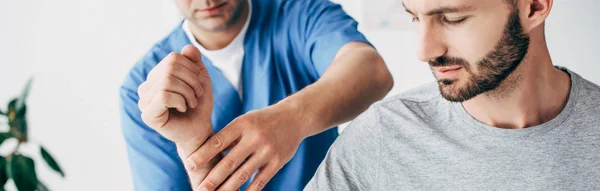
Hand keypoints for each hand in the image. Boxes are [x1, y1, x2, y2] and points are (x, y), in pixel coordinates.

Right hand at [137, 45, 219, 188]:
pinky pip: (164, 95)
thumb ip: (194, 61)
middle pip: (170, 68)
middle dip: (191, 81)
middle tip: (197, 95)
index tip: (199, 85)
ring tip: (191, 103)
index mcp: (156, 76)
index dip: (192, 69)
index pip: (173, 58)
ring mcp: (144, 101)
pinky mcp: (147, 115)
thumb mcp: (200, 78)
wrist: (200, 129)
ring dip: (187, 92)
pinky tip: (183, 108)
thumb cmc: (198, 105)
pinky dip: (180, 100)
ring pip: (167, 81)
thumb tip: (187, 48)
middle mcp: (146, 87)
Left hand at [186, 104, 306, 190]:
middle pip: (229, 162)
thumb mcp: (245, 120)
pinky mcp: (277, 162)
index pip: (218, 141)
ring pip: (243, 174)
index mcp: (242, 124)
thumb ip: (229, 136)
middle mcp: (254, 138)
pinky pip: (260, 181)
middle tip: (200, 189)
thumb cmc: (263, 120)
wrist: (295, 117)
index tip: (190, 164)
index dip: (203, 154)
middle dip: (212, 178)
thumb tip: (206, 154)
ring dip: (227, 189)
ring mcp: (267, 151)